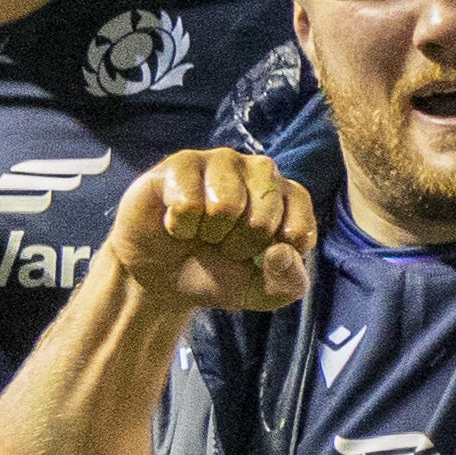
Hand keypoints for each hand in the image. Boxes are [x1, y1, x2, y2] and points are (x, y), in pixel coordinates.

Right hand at [105, 149, 317, 313]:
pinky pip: (188, 203)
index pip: (297, 232)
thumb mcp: (259, 293)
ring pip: (225, 206)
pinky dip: (179, 225)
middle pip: (260, 220)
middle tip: (219, 244)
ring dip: (208, 233)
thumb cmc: (214, 274)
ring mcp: (221, 161)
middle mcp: (261, 170)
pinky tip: (176, 221)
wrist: (157, 277)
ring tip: (199, 231)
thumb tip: (280, 252)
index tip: (253, 257)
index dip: (269, 258)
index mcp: (289, 196)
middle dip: (236, 247)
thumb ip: (287, 284)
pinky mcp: (181, 163)